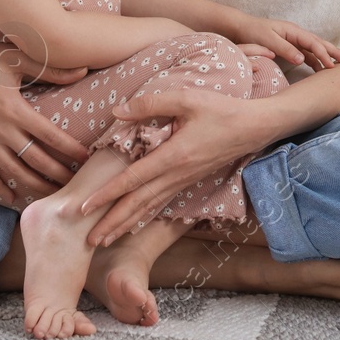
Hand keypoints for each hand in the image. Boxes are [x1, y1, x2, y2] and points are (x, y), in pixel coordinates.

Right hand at [0, 28, 92, 205]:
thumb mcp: (18, 59)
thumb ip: (51, 70)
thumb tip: (84, 70)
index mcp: (15, 109)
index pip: (50, 135)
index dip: (70, 149)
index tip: (86, 158)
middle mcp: (0, 128)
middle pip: (35, 159)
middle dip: (57, 173)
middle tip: (75, 183)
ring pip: (13, 170)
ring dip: (34, 184)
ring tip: (52, 192)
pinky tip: (11, 197)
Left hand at [77, 87, 276, 246]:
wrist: (254, 127)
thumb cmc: (221, 110)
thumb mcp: (186, 98)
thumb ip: (151, 103)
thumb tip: (118, 111)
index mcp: (173, 156)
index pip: (133, 179)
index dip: (107, 194)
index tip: (85, 207)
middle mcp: (176, 175)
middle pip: (137, 204)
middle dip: (111, 223)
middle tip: (87, 240)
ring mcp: (183, 181)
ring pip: (148, 208)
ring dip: (124, 225)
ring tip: (104, 240)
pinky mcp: (188, 181)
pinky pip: (160, 203)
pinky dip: (142, 216)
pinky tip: (132, 223)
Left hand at [227, 14, 339, 71]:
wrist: (241, 28)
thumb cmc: (252, 32)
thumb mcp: (267, 40)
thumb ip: (284, 49)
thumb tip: (302, 59)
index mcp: (292, 31)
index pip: (312, 42)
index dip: (323, 53)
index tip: (331, 65)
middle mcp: (295, 34)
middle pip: (318, 43)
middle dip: (333, 51)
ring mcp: (293, 40)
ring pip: (314, 48)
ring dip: (327, 56)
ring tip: (339, 64)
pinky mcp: (289, 46)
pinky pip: (306, 53)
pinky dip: (315, 60)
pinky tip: (321, 68)